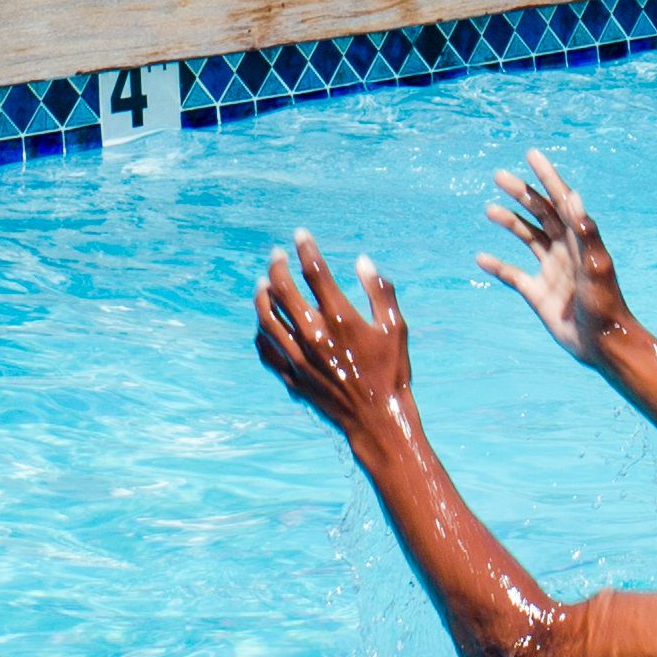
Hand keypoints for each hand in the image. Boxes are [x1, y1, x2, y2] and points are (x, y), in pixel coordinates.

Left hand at [251, 232, 416, 435]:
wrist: (377, 421)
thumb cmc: (391, 373)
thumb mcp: (395, 328)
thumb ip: (380, 291)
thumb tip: (363, 261)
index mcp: (339, 318)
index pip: (315, 272)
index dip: (306, 248)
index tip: (300, 234)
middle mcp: (313, 335)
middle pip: (282, 290)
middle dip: (276, 266)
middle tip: (276, 255)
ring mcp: (298, 358)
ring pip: (266, 318)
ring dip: (261, 296)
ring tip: (262, 283)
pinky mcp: (292, 378)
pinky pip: (265, 351)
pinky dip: (261, 334)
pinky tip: (263, 325)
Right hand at [479, 154, 630, 361]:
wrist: (603, 343)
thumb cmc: (606, 304)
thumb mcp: (598, 265)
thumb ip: (586, 232)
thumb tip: (574, 196)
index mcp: (579, 238)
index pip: (561, 200)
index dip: (547, 177)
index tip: (532, 155)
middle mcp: (564, 250)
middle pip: (540, 214)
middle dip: (521, 193)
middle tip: (498, 175)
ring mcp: (551, 271)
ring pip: (527, 238)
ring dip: (509, 222)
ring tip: (489, 210)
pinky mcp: (539, 293)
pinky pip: (513, 275)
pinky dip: (497, 266)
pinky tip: (481, 258)